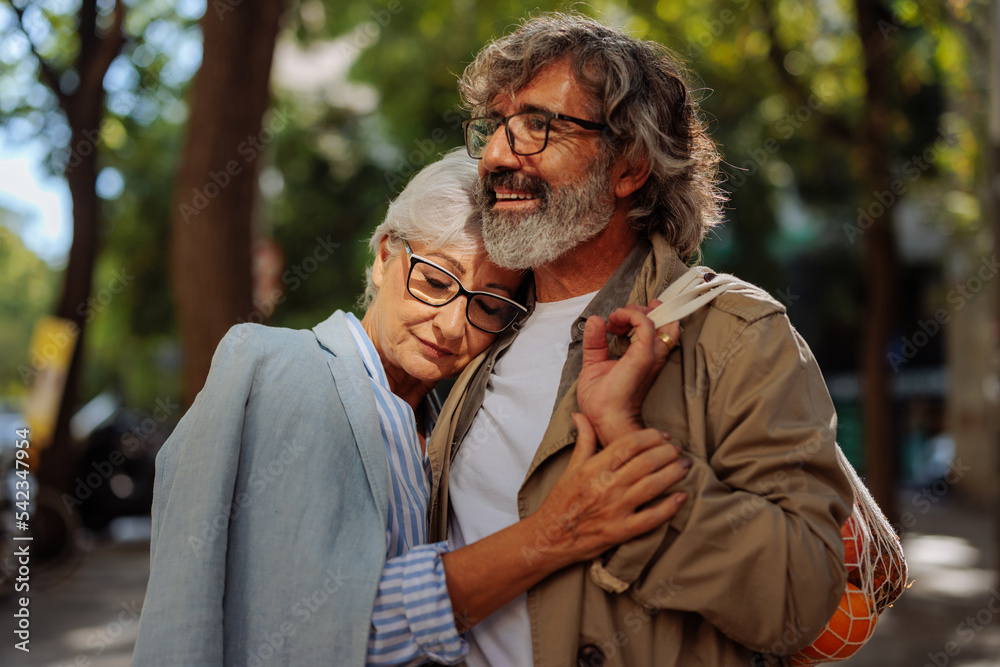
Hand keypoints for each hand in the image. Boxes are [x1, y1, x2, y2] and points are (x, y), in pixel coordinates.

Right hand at [527, 413, 689, 568]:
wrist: (549, 538)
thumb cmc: (560, 501)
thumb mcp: (570, 468)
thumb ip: (582, 440)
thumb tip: (581, 414)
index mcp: (593, 468)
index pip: (629, 444)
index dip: (651, 436)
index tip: (664, 435)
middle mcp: (605, 486)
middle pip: (646, 462)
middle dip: (668, 452)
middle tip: (678, 450)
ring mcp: (614, 510)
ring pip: (652, 486)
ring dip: (673, 473)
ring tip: (685, 466)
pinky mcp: (620, 532)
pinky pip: (651, 518)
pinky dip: (669, 507)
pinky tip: (681, 497)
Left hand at [576, 301, 680, 444]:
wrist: (603, 418)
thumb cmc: (601, 401)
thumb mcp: (594, 363)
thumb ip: (596, 342)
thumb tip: (595, 320)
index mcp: (644, 358)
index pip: (657, 330)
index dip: (643, 315)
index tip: (618, 318)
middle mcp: (652, 355)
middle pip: (662, 321)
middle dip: (640, 310)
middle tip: (619, 316)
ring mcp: (650, 355)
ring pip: (656, 319)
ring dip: (634, 311)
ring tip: (616, 318)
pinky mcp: (644, 355)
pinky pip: (645, 323)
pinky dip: (630, 315)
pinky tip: (615, 321)